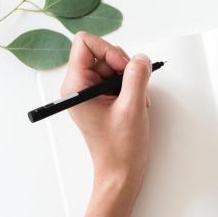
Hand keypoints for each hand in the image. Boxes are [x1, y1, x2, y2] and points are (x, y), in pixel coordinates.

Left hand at [61, 31, 152, 216]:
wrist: (121, 173)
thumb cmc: (120, 148)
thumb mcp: (132, 108)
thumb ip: (136, 77)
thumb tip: (141, 58)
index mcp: (76, 86)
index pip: (86, 43)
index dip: (109, 50)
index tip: (124, 69)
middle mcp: (80, 87)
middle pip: (103, 53)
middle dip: (124, 67)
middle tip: (134, 88)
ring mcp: (92, 93)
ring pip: (114, 66)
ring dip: (131, 80)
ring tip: (137, 101)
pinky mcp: (103, 99)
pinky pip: (119, 80)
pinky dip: (132, 88)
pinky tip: (137, 105)